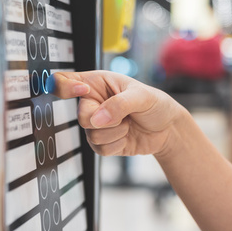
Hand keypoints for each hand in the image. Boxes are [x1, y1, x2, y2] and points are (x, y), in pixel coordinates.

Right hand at [49, 70, 185, 156]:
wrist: (168, 130)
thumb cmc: (156, 105)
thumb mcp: (142, 96)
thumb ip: (118, 104)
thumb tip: (97, 120)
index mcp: (96, 83)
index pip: (64, 81)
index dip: (64, 87)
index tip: (83, 91)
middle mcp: (92, 103)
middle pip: (81, 118)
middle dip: (106, 121)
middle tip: (124, 115)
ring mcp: (96, 124)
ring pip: (92, 136)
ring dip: (116, 133)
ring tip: (129, 124)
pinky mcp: (102, 142)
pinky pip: (100, 149)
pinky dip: (117, 145)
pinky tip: (127, 136)